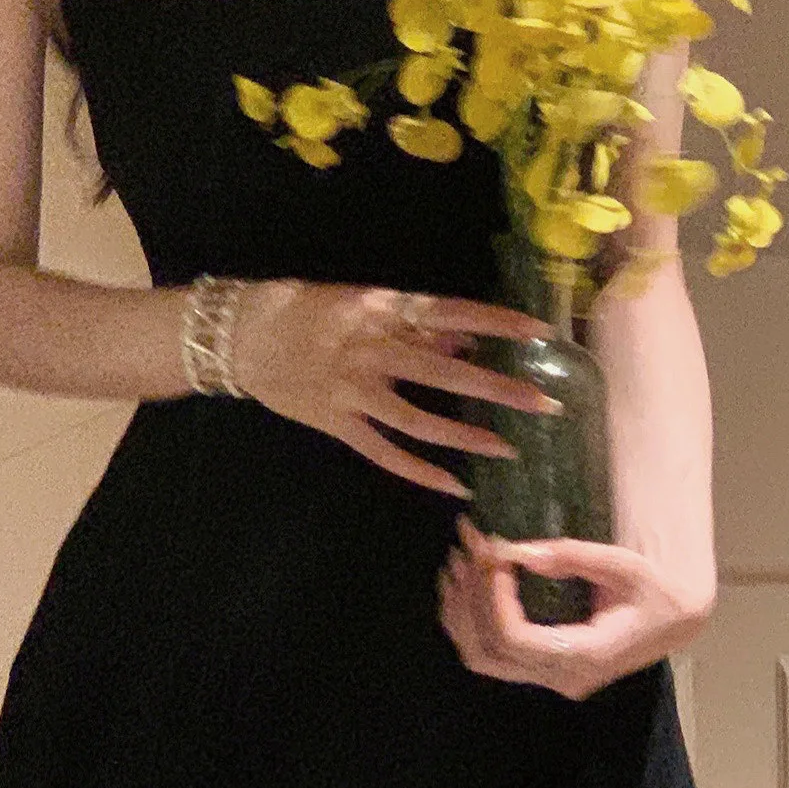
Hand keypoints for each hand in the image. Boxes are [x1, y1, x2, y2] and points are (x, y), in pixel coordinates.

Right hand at [228, 280, 563, 498]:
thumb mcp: (363, 302)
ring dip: (467, 437)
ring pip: (420, 421)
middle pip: (446, 374)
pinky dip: (421, 471)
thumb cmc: (308, 310)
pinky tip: (456, 484)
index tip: (541, 333)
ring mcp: (354, 392)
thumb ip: (414, 325)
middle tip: (545, 403)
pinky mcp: (337, 424)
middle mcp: (372, 351)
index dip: (498, 324)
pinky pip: (385, 453)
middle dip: (499, 389)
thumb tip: (467, 342)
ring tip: (508, 449)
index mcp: (383, 312)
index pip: (452, 314)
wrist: (242, 335)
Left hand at [438, 518, 715, 699]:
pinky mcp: (541, 669)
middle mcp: (561, 676)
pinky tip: (463, 585)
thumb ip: (573, 557)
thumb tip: (518, 552)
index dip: (491, 597)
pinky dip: (468, 621)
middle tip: (464, 552)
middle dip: (467, 600)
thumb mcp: (624, 565)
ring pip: (482, 657)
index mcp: (584, 656)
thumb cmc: (654, 590)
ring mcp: (549, 678)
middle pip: (489, 652)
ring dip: (460, 611)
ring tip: (457, 562)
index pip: (515, 638)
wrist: (673, 620)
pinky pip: (491, 654)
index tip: (492, 555)